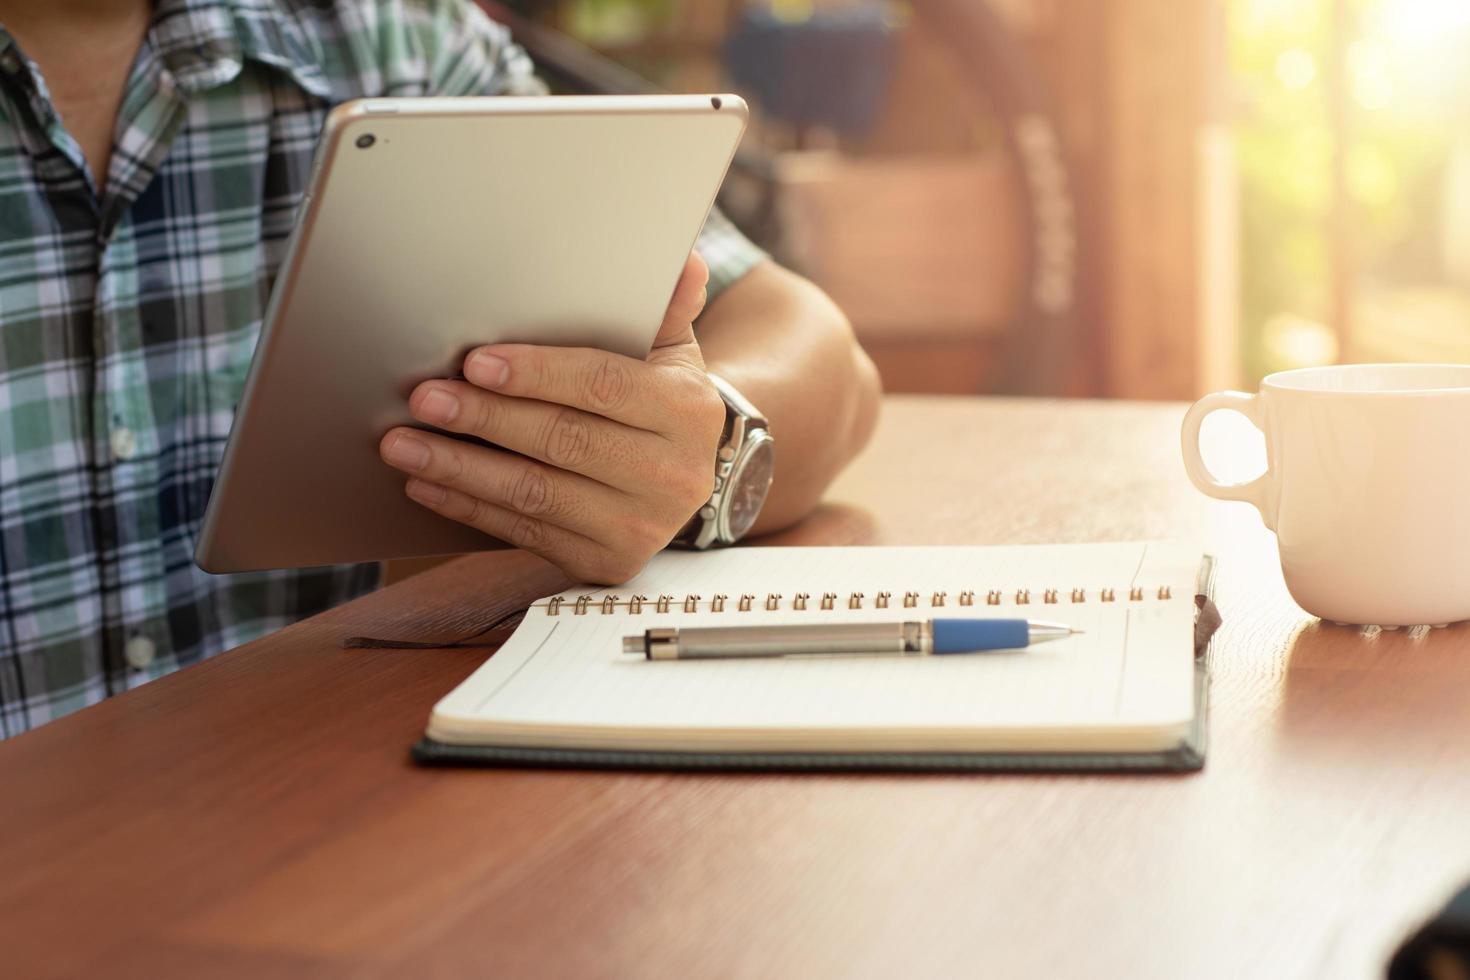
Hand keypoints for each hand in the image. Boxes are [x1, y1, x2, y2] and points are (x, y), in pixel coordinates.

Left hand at [379, 252, 724, 582]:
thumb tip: (684, 263)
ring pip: (536, 494)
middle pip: (564, 441)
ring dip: (460, 468)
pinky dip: (469, 508)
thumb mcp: (669, 351)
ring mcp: (641, 526)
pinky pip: (526, 533)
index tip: (476, 362)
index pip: (604, 386)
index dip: (537, 374)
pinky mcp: (608, 563)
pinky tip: (426, 484)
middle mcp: (673, 475)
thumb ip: (664, 307)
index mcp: (688, 412)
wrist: (680, 476)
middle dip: (484, 419)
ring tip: (403, 444)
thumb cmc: (657, 399)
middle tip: (423, 399)